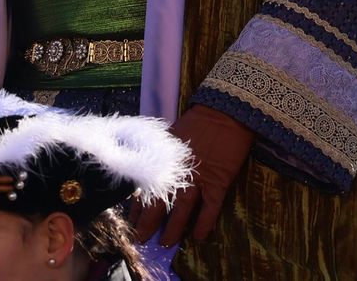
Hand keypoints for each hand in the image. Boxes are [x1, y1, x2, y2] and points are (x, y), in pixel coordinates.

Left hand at [133, 105, 252, 247]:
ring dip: (173, 228)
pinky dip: (204, 223)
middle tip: (140, 239)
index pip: (145, 187)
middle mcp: (177, 172)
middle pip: (159, 202)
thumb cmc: (197, 122)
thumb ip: (160, 155)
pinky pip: (210, 208)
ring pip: (182, 210)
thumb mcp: (170, 136)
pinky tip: (198, 237)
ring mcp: (199, 179)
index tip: (131, 218)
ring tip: (165, 243)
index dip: (138, 204)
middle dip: (148, 222)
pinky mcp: (218, 182)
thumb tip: (148, 170)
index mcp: (163, 159)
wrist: (225, 113)